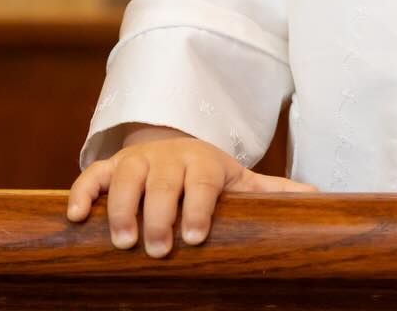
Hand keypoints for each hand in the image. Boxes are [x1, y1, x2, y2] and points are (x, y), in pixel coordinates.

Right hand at [66, 124, 315, 257]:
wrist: (174, 148)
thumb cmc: (210, 177)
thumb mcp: (241, 182)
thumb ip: (275, 193)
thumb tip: (321, 199)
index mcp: (204, 163)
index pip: (203, 182)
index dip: (199, 207)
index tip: (195, 236)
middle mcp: (169, 158)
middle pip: (162, 183)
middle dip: (159, 215)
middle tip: (159, 248)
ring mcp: (136, 161)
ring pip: (125, 179)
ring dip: (121, 209)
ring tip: (121, 241)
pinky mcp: (109, 168)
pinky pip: (91, 176)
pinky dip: (81, 193)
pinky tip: (75, 218)